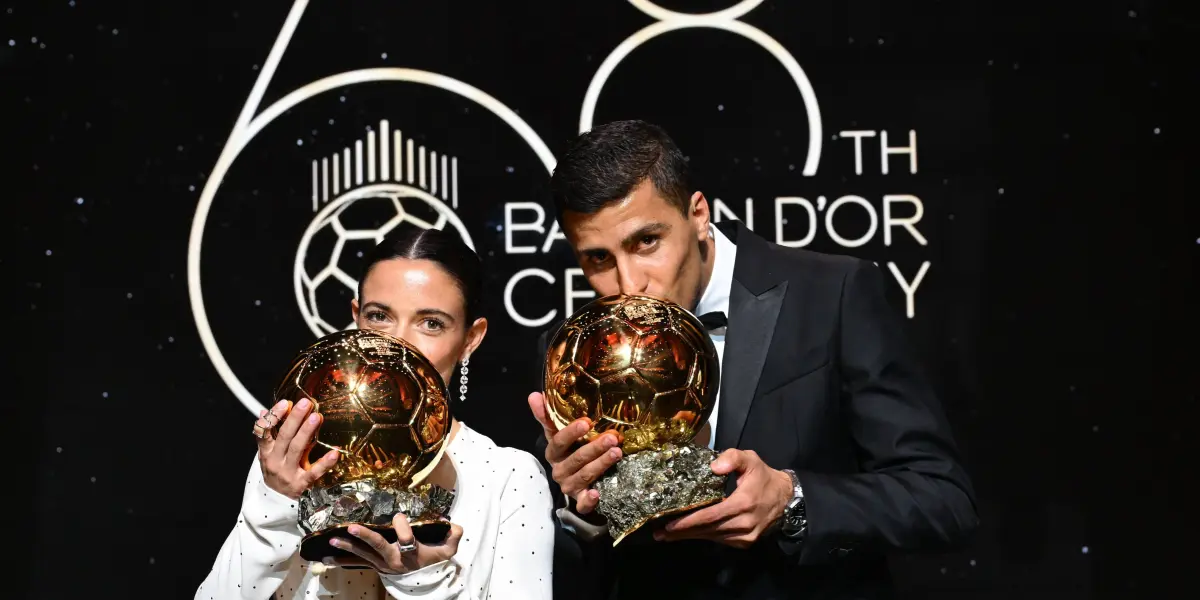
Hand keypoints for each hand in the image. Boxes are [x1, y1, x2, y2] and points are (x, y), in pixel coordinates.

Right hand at [256, 398, 339, 499]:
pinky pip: (313, 473)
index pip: (263, 432)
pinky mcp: (301, 485)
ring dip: (306, 432)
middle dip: (294, 418)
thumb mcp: (268, 454)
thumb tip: (262, 411)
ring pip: (296, 450)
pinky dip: (324, 463)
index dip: (272, 417)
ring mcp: (288, 473)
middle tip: (305, 403)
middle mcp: (275, 461)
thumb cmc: (276, 471)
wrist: (275, 503)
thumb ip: (268, 434)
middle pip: (284, 437)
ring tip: (316, 417)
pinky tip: (334, 453)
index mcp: (266, 452)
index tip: (285, 403)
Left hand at [327, 514, 463, 573]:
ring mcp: (382, 563)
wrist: (425, 584)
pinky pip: (356, 562)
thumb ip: (454, 534)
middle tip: (351, 528)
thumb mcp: (449, 549)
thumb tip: (452, 523)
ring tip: (333, 539)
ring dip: (347, 546)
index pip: (405, 537)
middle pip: (378, 546)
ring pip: (363, 554)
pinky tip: (326, 556)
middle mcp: (394, 559)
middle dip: (365, 536)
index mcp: (412, 552)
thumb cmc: (435, 561)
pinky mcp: (375, 565)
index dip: (402, 526)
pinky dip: (341, 559)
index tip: (400, 516)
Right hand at [527, 392, 621, 514]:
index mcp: (553, 453)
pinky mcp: (579, 500)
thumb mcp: (556, 433)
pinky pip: (582, 504)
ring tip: (617, 453)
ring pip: (584, 476)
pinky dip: (588, 501)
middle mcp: (559, 470)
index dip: (571, 432)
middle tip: (612, 438)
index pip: (558, 441)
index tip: (586, 421)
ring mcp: (569, 486)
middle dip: (594, 448)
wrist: (573, 480)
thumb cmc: (567, 451)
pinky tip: (596, 493)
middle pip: (576, 459)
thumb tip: (534, 395)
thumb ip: (547, 416)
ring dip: (601, 464)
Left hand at [655, 449, 792, 548]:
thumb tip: (713, 466)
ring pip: (712, 537)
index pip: (711, 515)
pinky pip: (720, 539)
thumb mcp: (750, 459)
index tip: (669, 524)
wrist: (785, 498)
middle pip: (708, 529)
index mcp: (743, 502)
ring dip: (690, 536)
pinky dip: (704, 536)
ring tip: (668, 535)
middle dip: (682, 532)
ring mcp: (745, 536)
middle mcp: (744, 523)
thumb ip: (732, 457)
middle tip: (659, 533)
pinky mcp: (745, 542)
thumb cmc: (763, 477)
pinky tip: (689, 534)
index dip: (689, 521)